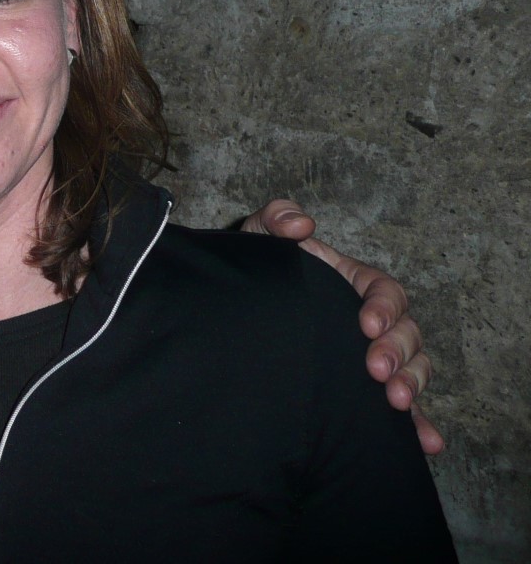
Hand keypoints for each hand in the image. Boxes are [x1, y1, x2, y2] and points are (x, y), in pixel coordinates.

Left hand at [241, 199, 444, 455]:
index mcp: (353, 283)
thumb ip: (276, 219)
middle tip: (377, 371)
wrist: (237, 311)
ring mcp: (369, 355)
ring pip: (412, 367)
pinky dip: (416, 426)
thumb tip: (302, 224)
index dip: (384, 306)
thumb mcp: (258, 239)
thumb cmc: (257, 272)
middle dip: (399, 352)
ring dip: (411, 384)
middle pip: (406, 333)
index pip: (385, 291)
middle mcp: (370, 319)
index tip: (366, 324)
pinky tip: (426, 444)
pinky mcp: (363, 390)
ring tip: (395, 402)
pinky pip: (399, 409)